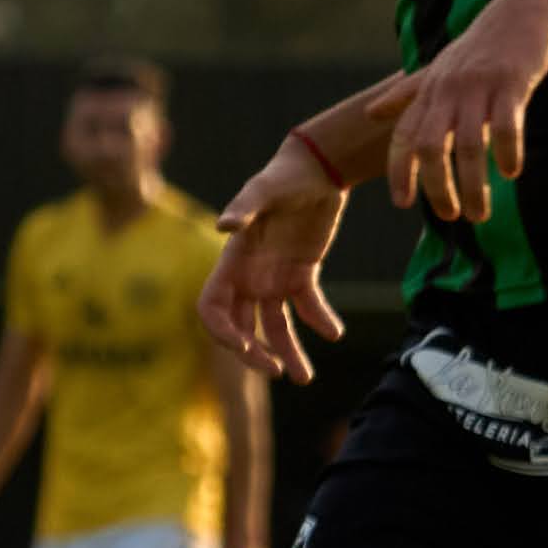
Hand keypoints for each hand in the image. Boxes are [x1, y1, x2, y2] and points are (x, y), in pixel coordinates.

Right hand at [206, 148, 351, 386]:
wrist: (317, 168)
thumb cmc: (284, 176)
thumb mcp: (264, 190)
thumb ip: (245, 208)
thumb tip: (222, 226)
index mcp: (232, 261)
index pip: (213, 308)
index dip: (224, 332)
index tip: (247, 348)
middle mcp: (249, 275)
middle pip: (243, 327)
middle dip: (256, 353)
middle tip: (282, 373)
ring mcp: (274, 276)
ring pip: (275, 325)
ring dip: (287, 351)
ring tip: (305, 378)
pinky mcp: (301, 273)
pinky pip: (307, 306)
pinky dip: (318, 320)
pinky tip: (333, 333)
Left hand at [387, 0, 547, 221]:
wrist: (523, 8)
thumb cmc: (483, 44)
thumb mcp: (439, 67)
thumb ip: (406, 93)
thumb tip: (370, 114)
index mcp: (430, 90)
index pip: (404, 136)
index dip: (400, 172)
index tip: (403, 203)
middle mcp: (448, 90)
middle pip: (430, 147)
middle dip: (437, 188)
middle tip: (450, 216)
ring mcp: (479, 87)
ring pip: (468, 145)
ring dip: (473, 184)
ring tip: (481, 214)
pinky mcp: (511, 82)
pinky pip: (506, 125)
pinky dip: (507, 152)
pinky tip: (512, 173)